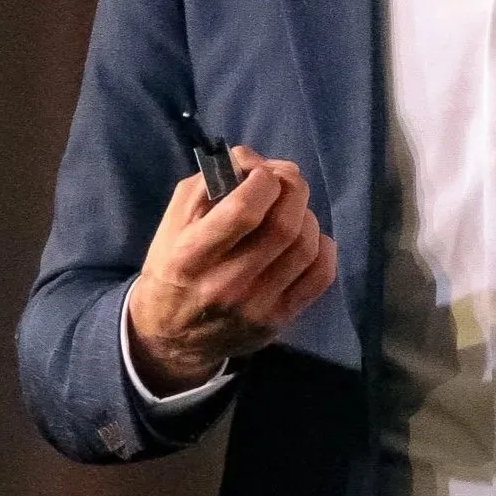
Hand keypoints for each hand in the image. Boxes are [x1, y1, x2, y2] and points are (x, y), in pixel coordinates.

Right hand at [125, 150, 337, 388]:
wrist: (171, 336)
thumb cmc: (173, 267)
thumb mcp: (173, 221)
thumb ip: (208, 182)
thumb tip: (253, 159)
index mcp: (192, 255)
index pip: (244, 210)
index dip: (263, 178)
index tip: (259, 172)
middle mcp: (226, 284)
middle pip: (283, 226)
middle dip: (293, 189)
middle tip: (286, 181)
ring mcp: (256, 306)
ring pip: (305, 247)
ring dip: (307, 215)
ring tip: (293, 210)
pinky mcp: (278, 319)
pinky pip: (321, 276)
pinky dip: (324, 248)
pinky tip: (308, 238)